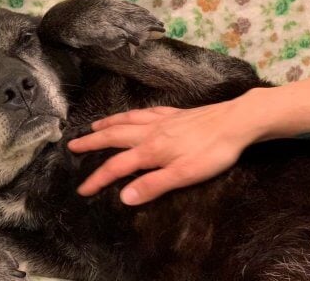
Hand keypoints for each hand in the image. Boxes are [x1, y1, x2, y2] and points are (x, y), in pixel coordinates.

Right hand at [68, 98, 262, 205]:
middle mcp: (150, 132)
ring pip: (126, 121)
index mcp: (150, 151)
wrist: (236, 122)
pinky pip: (144, 112)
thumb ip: (153, 185)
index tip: (81, 190)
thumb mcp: (184, 175)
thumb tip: (123, 196)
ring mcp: (161, 120)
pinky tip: (130, 115)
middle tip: (72, 145)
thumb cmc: (212, 152)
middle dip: (91, 143)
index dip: (97, 179)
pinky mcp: (174, 113)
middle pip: (113, 138)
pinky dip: (130, 114)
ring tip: (93, 127)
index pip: (116, 167)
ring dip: (106, 125)